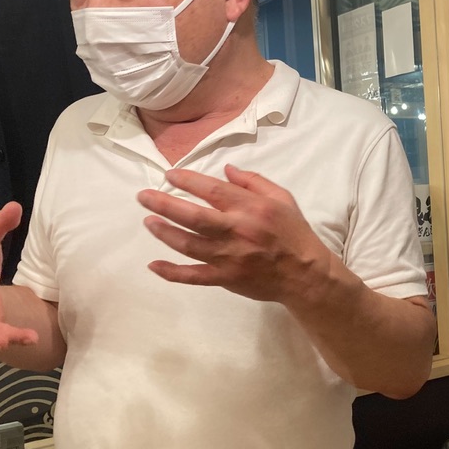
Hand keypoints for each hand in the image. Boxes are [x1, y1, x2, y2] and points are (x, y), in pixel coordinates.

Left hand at [136, 165, 330, 301]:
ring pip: (188, 244)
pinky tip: (154, 265)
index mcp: (250, 208)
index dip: (187, 181)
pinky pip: (193, 277)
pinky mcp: (225, 279)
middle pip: (192, 216)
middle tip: (143, 196)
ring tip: (148, 221)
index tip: (169, 175)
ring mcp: (228, 257)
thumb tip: (226, 169)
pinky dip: (172, 273)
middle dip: (163, 204)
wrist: (305, 274)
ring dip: (164, 232)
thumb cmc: (294, 233)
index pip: (211, 190)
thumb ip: (254, 182)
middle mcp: (235, 230)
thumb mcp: (282, 198)